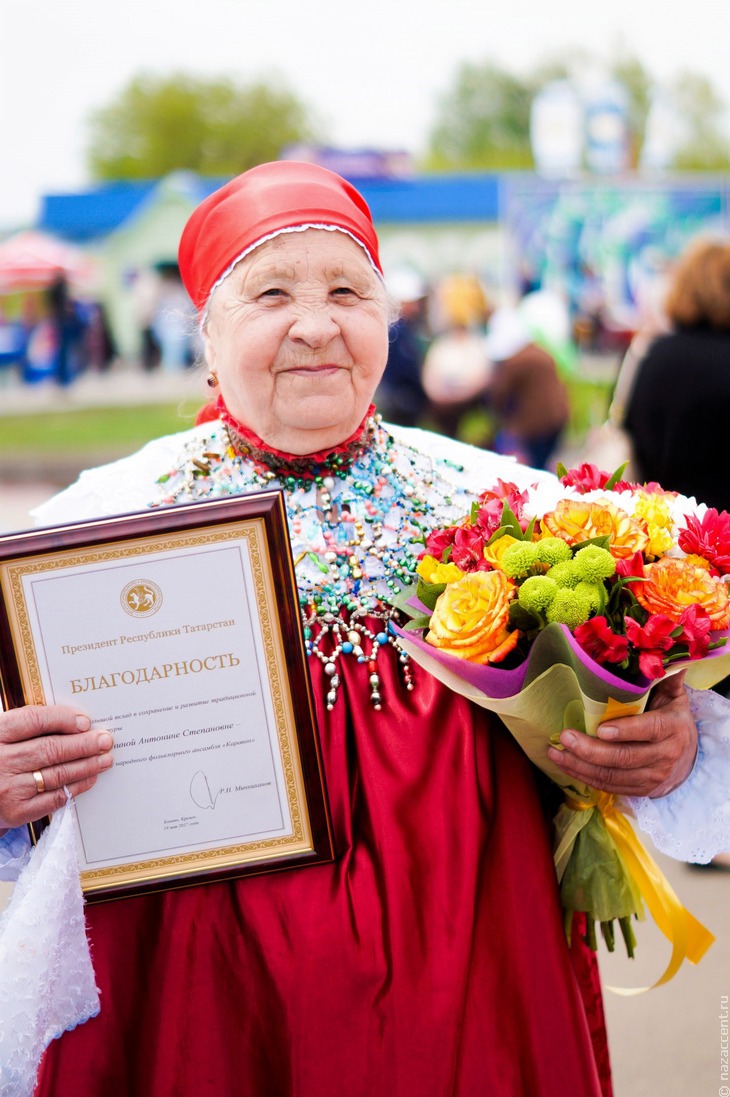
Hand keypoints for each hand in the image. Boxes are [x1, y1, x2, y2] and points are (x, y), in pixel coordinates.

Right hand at [0, 705, 112, 830]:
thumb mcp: (2, 736)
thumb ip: (28, 727)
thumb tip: (75, 723)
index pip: (34, 720)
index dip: (63, 719)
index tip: (86, 721)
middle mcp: (0, 761)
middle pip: (51, 749)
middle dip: (84, 745)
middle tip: (106, 740)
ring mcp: (8, 789)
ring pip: (57, 774)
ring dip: (86, 766)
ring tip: (105, 759)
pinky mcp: (16, 812)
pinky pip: (54, 798)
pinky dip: (75, 787)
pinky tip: (89, 779)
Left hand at [546, 671, 696, 798]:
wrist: (688, 760)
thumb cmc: (672, 719)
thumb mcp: (674, 696)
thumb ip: (665, 678)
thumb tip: (662, 657)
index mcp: (673, 728)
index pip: (650, 730)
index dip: (626, 730)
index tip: (600, 729)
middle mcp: (665, 756)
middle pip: (624, 757)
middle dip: (591, 750)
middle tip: (564, 737)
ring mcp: (652, 777)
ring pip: (612, 776)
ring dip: (580, 766)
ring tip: (555, 752)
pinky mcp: (640, 790)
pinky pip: (609, 786)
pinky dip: (584, 777)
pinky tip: (565, 765)